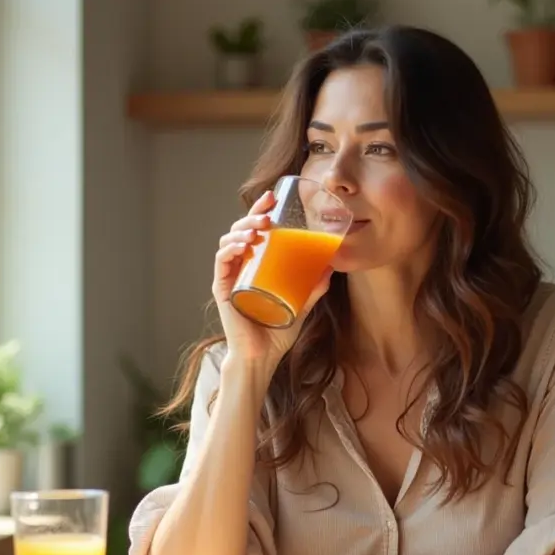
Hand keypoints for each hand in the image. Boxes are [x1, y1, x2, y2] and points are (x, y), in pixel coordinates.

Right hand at [213, 191, 333, 366]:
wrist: (262, 356)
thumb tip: (332, 268)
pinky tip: (243, 244)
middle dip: (253, 215)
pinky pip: (222, 262)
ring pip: (229, 241)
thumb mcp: (301, 305)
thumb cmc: (277, 332)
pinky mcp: (223, 288)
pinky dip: (230, 249)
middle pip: (241, 230)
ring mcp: (229, 276)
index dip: (261, 211)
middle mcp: (240, 267)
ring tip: (259, 227)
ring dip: (243, 229)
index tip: (273, 198)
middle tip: (268, 209)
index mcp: (255, 265)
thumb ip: (314, 288)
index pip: (255, 231)